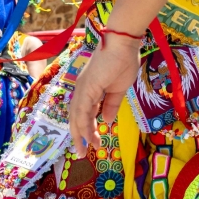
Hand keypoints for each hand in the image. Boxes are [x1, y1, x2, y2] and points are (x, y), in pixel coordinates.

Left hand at [69, 37, 139, 155]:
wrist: (123, 44)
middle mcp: (82, 89)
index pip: (84, 114)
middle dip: (78, 137)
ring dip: (80, 135)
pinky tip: (88, 137)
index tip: (95, 144)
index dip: (88, 130)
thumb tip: (106, 120)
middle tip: (82, 153)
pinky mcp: (86, 87)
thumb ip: (111, 104)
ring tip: (85, 151)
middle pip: (76, 117)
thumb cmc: (123, 61)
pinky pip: (83, 111)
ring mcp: (82, 88)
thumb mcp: (119, 88)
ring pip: (76, 116)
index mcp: (89, 89)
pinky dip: (84, 125)